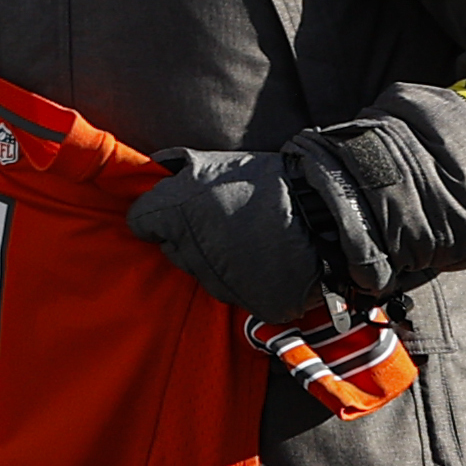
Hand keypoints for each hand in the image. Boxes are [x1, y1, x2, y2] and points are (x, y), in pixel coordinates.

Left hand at [129, 150, 326, 318]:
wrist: (325, 213)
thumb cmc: (267, 182)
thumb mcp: (214, 162)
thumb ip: (175, 170)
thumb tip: (149, 170)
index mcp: (176, 212)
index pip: (140, 222)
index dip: (154, 216)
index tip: (171, 212)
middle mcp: (190, 249)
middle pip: (171, 249)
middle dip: (186, 237)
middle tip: (219, 221)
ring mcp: (218, 280)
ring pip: (202, 273)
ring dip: (215, 260)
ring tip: (246, 239)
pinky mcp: (247, 303)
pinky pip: (234, 293)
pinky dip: (244, 281)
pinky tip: (262, 260)